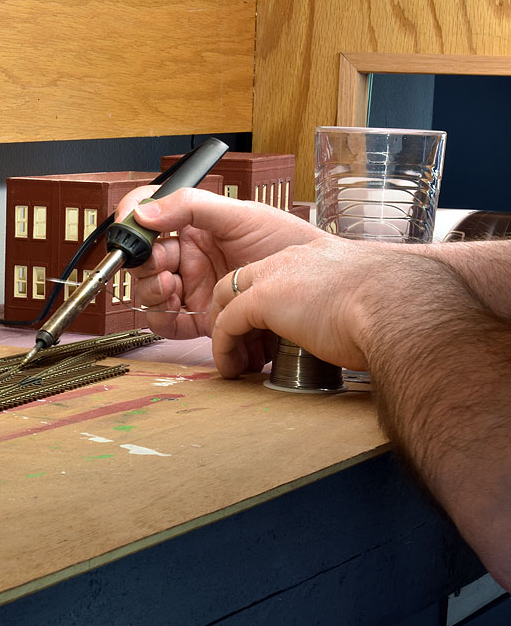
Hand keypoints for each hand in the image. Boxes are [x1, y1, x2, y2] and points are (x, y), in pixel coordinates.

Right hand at [119, 187, 324, 341]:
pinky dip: (162, 319)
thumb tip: (145, 211)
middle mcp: (190, 257)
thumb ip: (191, 207)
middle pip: (144, 260)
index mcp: (195, 227)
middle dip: (146, 263)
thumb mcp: (241, 215)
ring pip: (150, 292)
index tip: (132, 229)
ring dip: (152, 291)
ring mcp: (193, 288)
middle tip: (163, 267)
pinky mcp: (200, 319)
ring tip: (173, 289)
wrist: (316, 286)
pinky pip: (166, 324)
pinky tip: (177, 310)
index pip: (150, 219)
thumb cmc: (289, 244)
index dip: (134, 223)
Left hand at [208, 236, 401, 377]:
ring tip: (232, 360)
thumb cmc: (401, 309)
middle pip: (243, 279)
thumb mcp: (373, 300)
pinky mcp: (264, 300)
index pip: (276, 272)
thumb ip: (358, 307)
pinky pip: (228, 323)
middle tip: (238, 344)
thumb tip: (371, 332)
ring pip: (227, 297)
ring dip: (224, 331)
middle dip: (233, 311)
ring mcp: (276, 276)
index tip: (266, 331)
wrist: (402, 305)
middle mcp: (294, 259)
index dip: (264, 301)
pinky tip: (230, 368)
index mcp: (320, 257)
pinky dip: (223, 346)